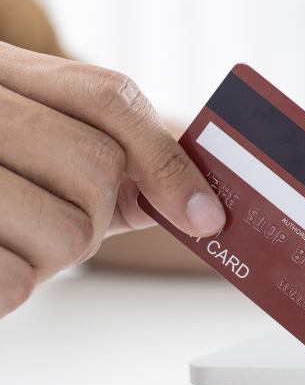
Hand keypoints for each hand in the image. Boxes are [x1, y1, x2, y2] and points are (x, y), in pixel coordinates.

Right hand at [0, 44, 225, 316]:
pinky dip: (6, 287)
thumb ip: (96, 151)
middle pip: (96, 169)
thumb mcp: (18, 130)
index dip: (166, 159)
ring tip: (4, 238)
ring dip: (50, 256)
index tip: (204, 217)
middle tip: (48, 216)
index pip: (109, 97)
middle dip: (93, 212)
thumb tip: (182, 198)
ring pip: (68, 232)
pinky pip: (12, 283)